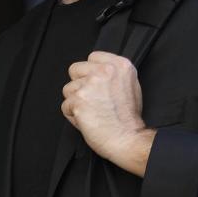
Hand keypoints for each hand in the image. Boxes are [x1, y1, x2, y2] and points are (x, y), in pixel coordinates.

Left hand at [61, 50, 156, 175]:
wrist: (128, 139)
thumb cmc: (129, 119)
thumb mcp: (131, 86)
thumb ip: (113, 75)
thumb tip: (97, 73)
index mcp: (119, 65)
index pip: (92, 57)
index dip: (90, 73)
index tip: (97, 86)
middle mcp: (104, 71)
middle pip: (75, 70)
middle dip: (79, 85)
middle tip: (93, 100)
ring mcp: (90, 85)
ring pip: (68, 89)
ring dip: (76, 103)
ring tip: (93, 113)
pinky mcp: (79, 100)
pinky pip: (66, 107)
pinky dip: (74, 117)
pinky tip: (88, 121)